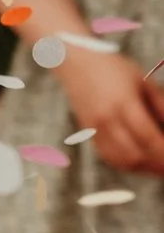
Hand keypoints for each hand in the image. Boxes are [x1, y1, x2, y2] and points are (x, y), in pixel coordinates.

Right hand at [55, 51, 163, 174]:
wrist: (76, 64)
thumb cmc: (113, 69)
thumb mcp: (144, 82)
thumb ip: (162, 106)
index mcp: (123, 104)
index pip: (148, 138)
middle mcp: (106, 120)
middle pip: (134, 155)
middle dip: (158, 166)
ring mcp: (95, 129)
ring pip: (121, 161)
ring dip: (144, 168)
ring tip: (160, 166)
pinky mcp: (89, 134)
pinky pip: (110, 157)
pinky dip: (128, 164)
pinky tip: (141, 161)